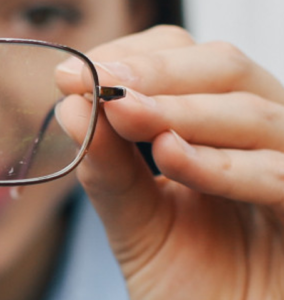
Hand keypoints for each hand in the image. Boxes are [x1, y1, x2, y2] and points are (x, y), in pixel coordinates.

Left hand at [56, 25, 283, 298]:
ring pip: (257, 113)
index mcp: (224, 125)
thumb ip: (107, 165)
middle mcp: (268, 137)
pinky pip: (278, 175)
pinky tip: (169, 156)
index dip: (135, 56)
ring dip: (183, 109)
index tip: (72, 74)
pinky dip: (218, 163)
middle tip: (99, 84)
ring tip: (123, 112)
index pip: (189, 58)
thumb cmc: (189, 282)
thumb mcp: (135, 218)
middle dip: (156, 72)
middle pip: (228, 68)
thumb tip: (71, 105)